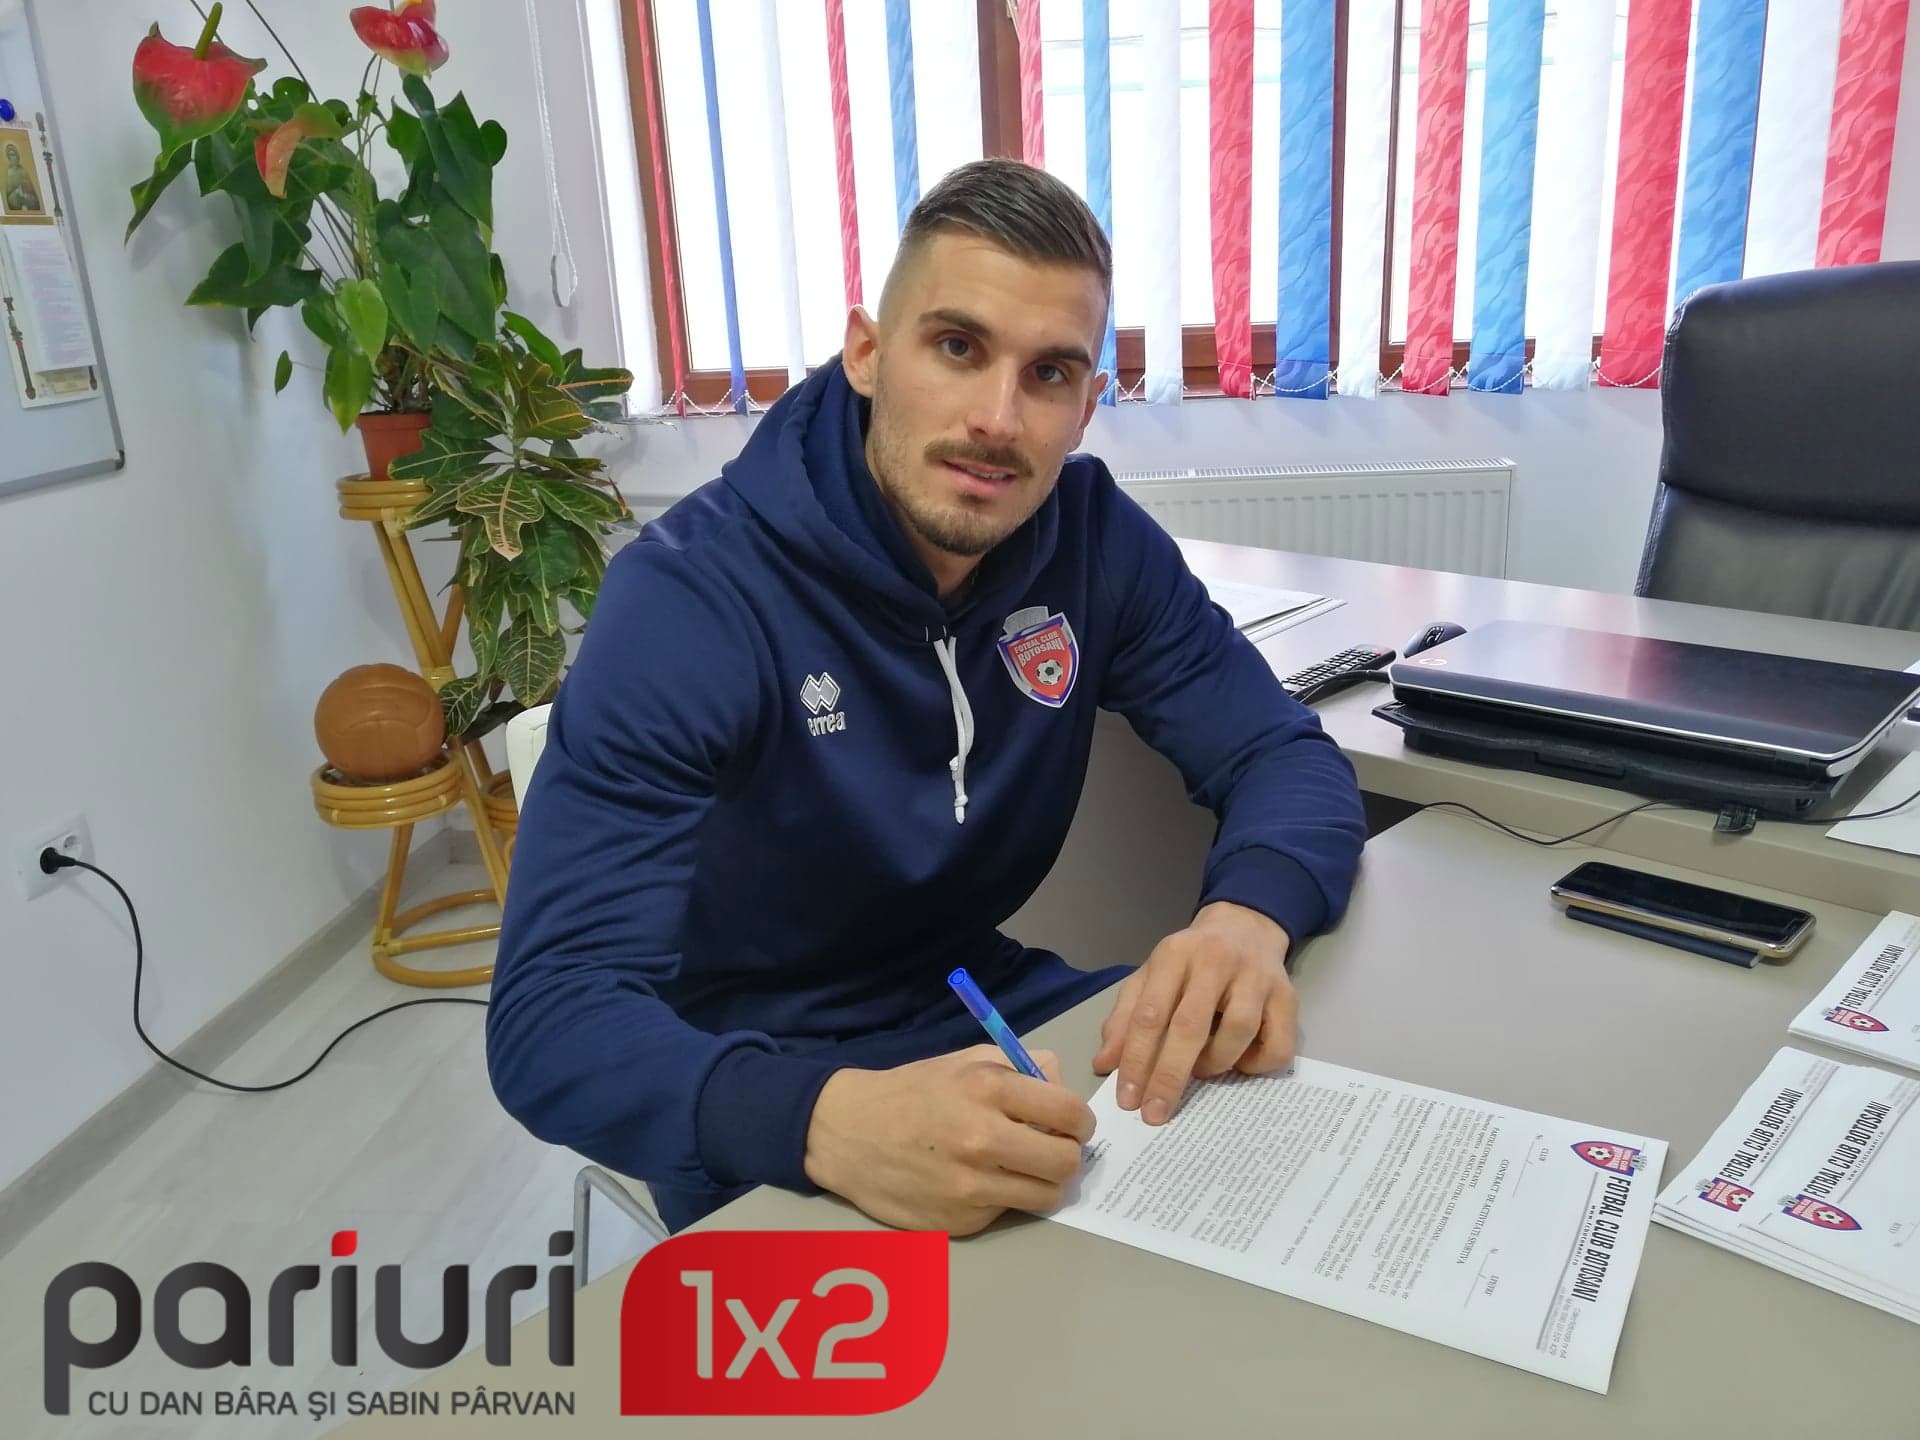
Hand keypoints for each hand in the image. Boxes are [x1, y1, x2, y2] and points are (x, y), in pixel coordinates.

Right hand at [802, 1045, 1095, 1235]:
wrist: (848, 1134)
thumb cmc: (914, 1091)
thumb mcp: (967, 1060)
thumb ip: (1022, 1068)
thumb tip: (1063, 1088)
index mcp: (988, 1089)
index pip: (1069, 1113)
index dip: (1082, 1122)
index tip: (1074, 1126)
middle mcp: (982, 1139)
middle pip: (1066, 1163)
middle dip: (1069, 1157)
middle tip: (1052, 1151)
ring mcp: (970, 1187)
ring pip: (1046, 1197)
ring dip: (1043, 1184)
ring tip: (1021, 1170)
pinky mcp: (959, 1223)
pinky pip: (1006, 1214)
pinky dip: (1002, 1200)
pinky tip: (976, 1183)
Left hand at [1092, 901, 1295, 1125]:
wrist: (1244, 926)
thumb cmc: (1190, 960)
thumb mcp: (1151, 976)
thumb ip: (1126, 1017)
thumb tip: (1104, 1064)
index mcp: (1175, 954)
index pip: (1150, 1013)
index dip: (1136, 1059)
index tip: (1127, 1099)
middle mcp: (1217, 960)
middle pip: (1191, 1026)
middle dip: (1169, 1076)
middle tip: (1154, 1113)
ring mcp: (1257, 977)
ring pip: (1239, 1031)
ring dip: (1215, 1064)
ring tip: (1201, 1070)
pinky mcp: (1289, 995)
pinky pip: (1279, 1046)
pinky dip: (1257, 1065)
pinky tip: (1240, 1062)